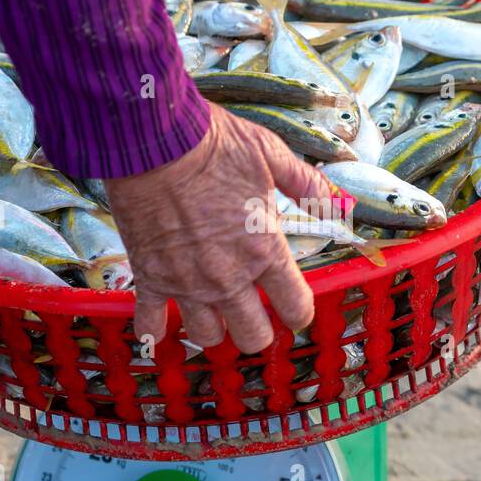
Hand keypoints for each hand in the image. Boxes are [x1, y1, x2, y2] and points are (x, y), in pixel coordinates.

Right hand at [104, 106, 331, 352]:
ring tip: (212, 311)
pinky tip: (161, 323)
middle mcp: (229, 278)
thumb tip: (329, 200)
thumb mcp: (270, 155)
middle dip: (258, 329)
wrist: (154, 141)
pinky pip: (150, 324)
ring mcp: (188, 283)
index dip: (299, 312)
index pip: (296, 309)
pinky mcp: (151, 278)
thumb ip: (304, 183)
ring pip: (207, 338)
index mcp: (265, 251)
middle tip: (253, 313)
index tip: (293, 305)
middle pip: (253, 337)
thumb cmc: (215, 146)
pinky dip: (155, 329)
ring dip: (214, 328)